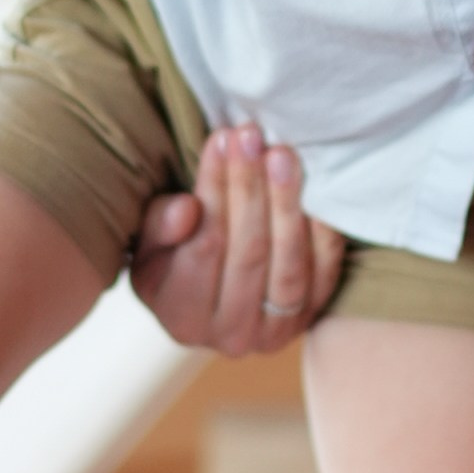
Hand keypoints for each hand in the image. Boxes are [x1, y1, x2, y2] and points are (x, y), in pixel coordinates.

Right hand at [130, 124, 345, 353]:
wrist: (214, 297)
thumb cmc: (173, 260)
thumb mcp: (148, 246)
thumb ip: (159, 227)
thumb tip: (188, 209)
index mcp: (181, 319)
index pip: (204, 247)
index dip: (213, 191)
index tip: (219, 140)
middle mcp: (231, 336)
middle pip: (249, 253)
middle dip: (250, 187)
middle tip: (251, 136)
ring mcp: (276, 332)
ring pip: (289, 264)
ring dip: (287, 202)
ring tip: (281, 154)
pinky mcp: (311, 317)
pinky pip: (324, 271)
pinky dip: (321, 229)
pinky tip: (313, 188)